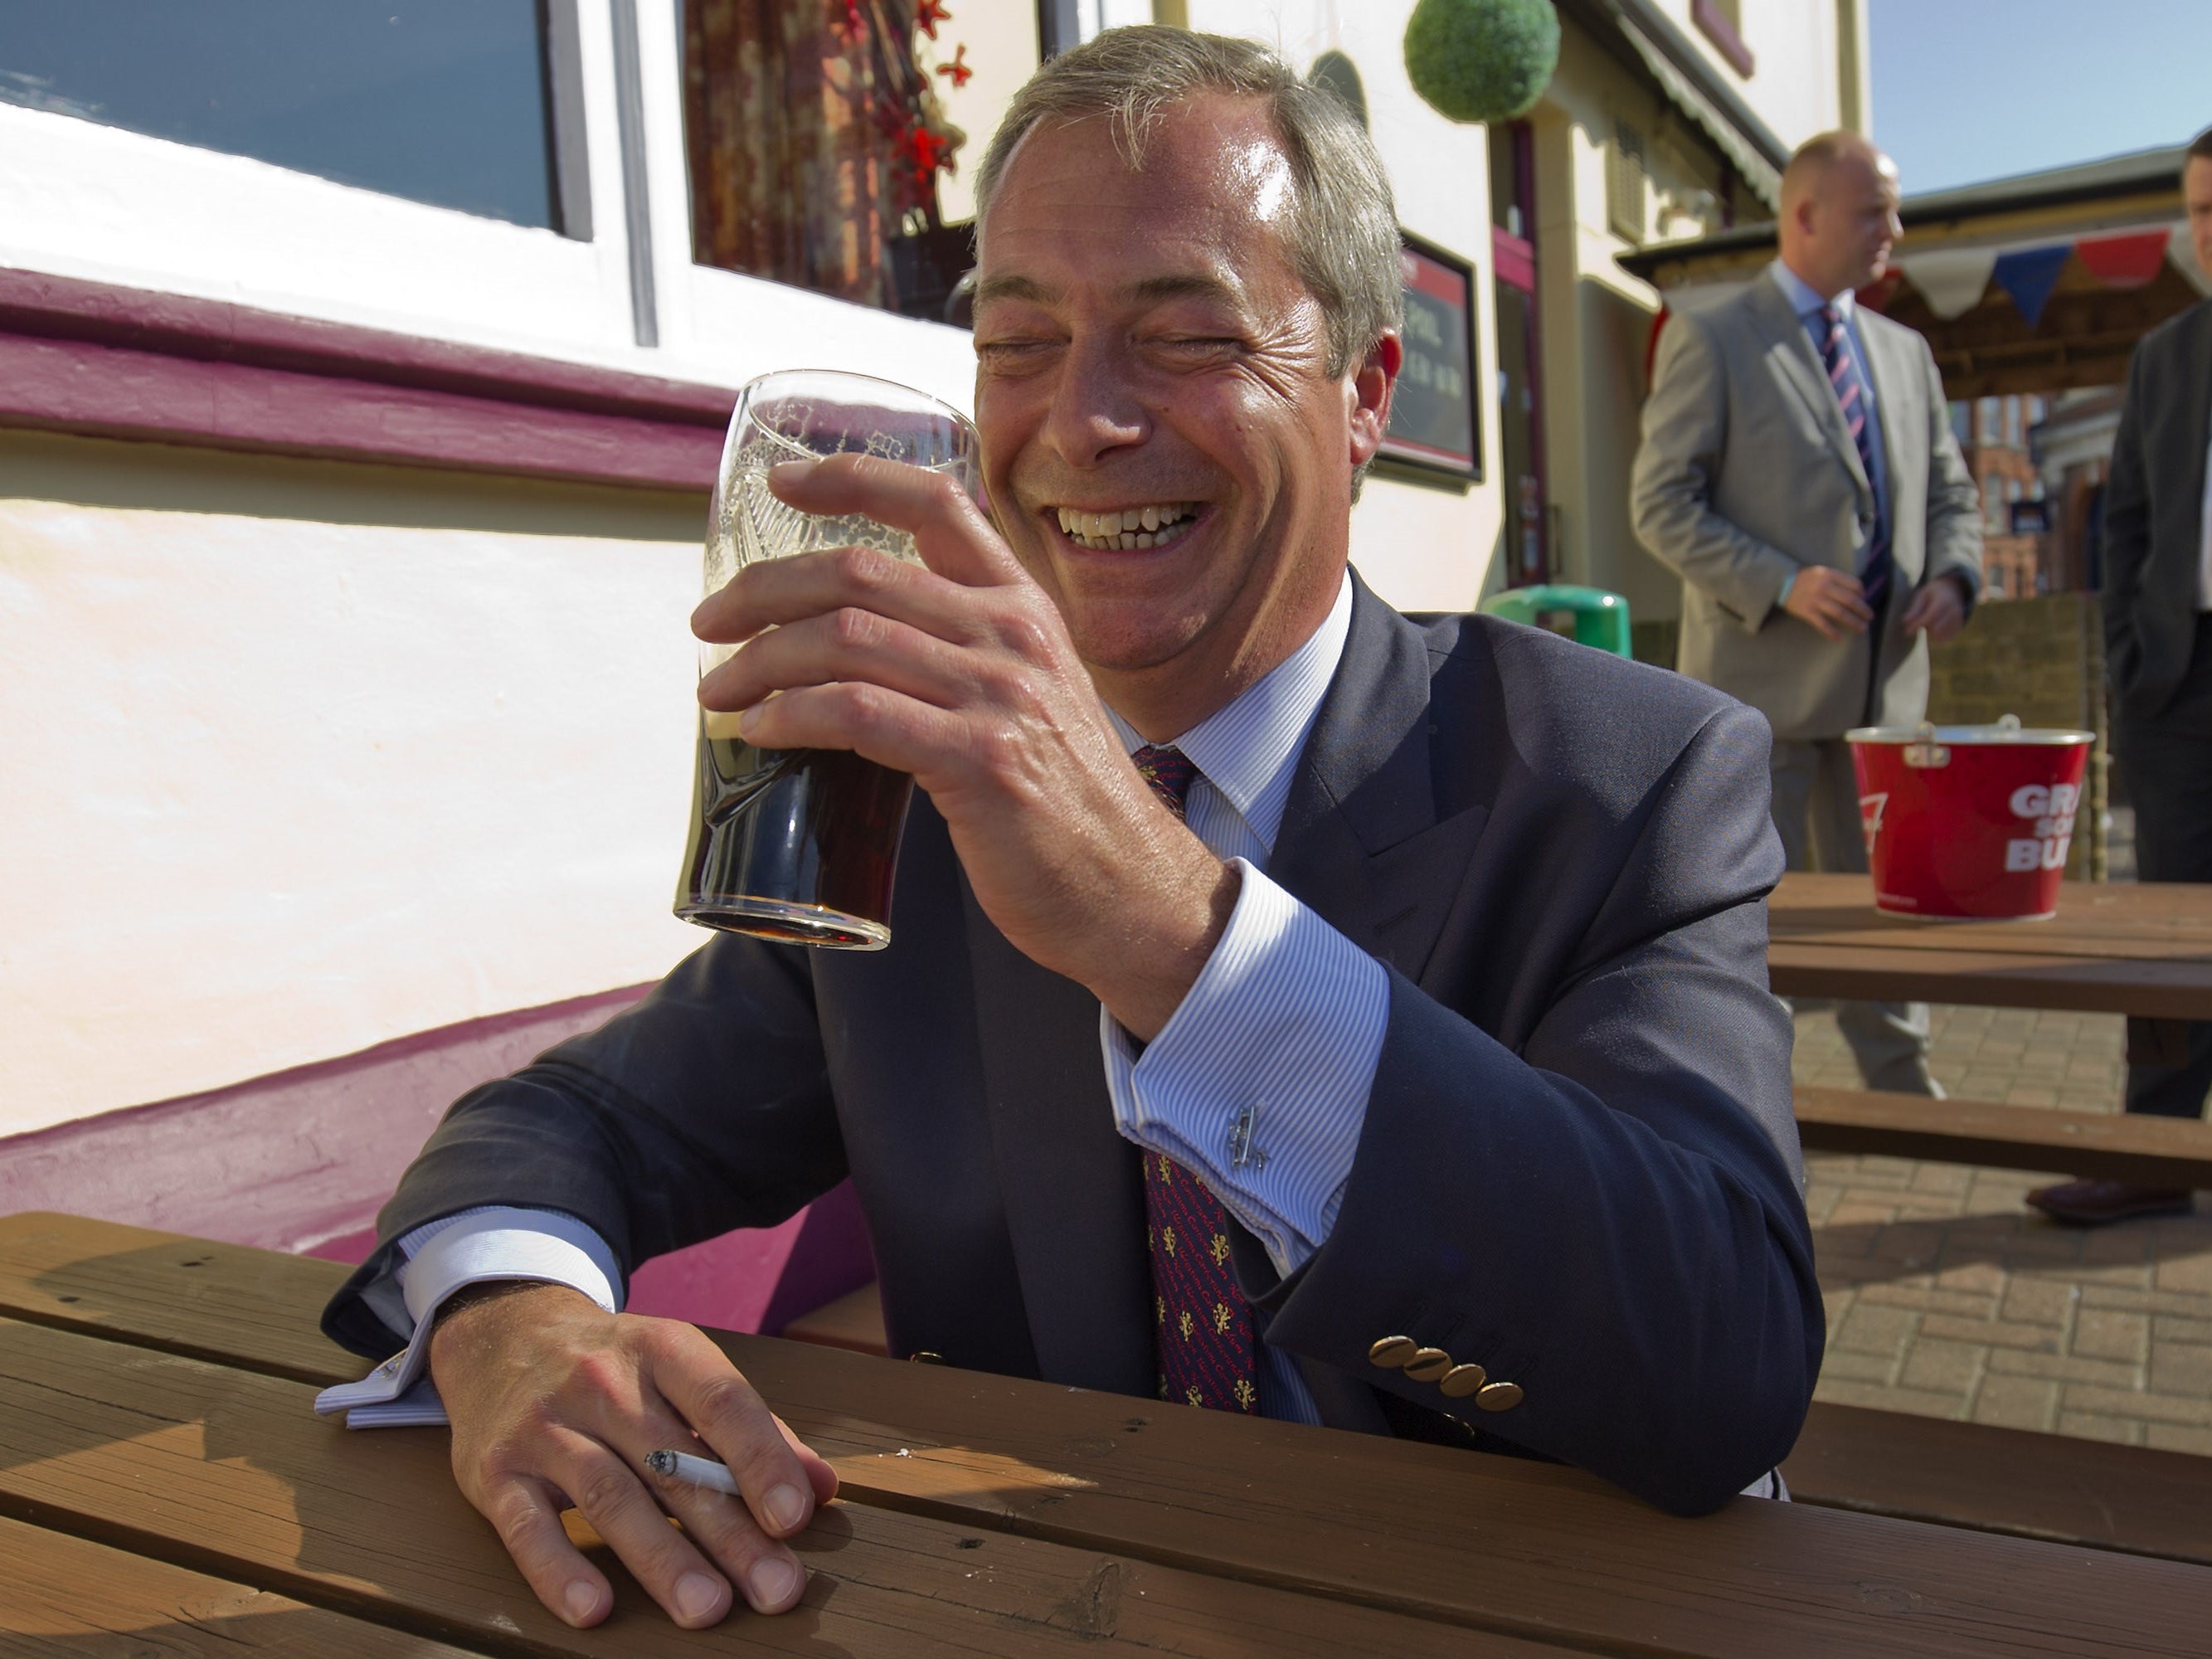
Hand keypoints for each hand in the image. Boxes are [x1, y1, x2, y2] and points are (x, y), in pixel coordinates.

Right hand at [427, 1283, 837, 1628]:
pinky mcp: (496, 1471)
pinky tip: (594, 1609)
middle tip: (775, 1589)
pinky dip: (559, 1570)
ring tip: (707, 1609)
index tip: (794, 1516)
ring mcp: (546, 1426)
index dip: (761, 1458)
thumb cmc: (615, 1368)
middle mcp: (603, 1382)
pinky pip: (527, 1527)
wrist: (502, 1337)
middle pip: (674, 1464)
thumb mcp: (681, 1372)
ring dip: (661, 1557)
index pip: (721, 1401)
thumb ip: (751, 1430)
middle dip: (730, 1532)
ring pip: (610, 1496)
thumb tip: (823, 1487)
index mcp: (662, 1349)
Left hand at [693, 454, 1238, 1039]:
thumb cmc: (1065, 806)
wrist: (1129, 888)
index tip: (783, 482)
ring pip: (848, 638)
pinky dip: (793, 715)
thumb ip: (964, 659)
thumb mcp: (1030, 699)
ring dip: (761, 661)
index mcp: (1025, 605)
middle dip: (764, 591)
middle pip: (862, 571)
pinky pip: (860, 713)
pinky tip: (762, 730)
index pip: (936, 502)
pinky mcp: (982, 760)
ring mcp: (1001, 694)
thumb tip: (851, 651)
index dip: (850, 478)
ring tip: (719, 693)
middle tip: (709, 625)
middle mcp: (1014, 634)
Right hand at [1779, 566, 1873, 639]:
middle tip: (1870, 617)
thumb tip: (1857, 593)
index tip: (1864, 600)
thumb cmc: (1804, 578)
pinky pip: (1822, 624)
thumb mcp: (1822, 572)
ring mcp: (1815, 600)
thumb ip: (1837, 579)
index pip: (1854, 585)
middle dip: (1863, 610)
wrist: (1780, 582)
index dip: (1862, 593)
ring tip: (1862, 629)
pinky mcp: (1806, 611)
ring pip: (1840, 613)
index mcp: (1830, 575)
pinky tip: (1839, 638)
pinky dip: (1831, 632)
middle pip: (1850, 600)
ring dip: (1853, 622)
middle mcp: (1825, 587)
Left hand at [1900, 573, 1968, 643]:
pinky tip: (1933, 628)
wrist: (1952, 591)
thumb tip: (1905, 621)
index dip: (1918, 624)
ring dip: (1930, 634)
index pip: (1931, 616)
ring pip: (1940, 636)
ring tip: (1928, 622)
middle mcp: (1954, 611)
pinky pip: (1944, 640)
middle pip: (1935, 629)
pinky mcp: (1958, 628)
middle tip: (1918, 622)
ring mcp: (1958, 620)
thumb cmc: (1932, 594)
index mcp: (1944, 600)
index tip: (1906, 631)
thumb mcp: (1922, 596)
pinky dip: (1935, 637)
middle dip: (1924, 628)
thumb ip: (1914, 609)